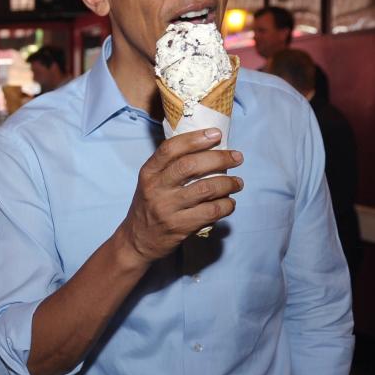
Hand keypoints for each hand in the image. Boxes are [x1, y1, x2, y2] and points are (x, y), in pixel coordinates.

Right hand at [119, 129, 243, 263]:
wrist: (137, 240)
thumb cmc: (150, 205)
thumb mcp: (151, 183)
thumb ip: (170, 167)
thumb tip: (207, 148)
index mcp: (148, 173)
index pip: (170, 149)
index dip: (195, 139)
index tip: (216, 134)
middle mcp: (156, 189)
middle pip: (190, 166)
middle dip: (219, 158)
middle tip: (237, 157)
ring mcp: (167, 209)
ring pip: (205, 189)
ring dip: (228, 183)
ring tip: (238, 182)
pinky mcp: (179, 227)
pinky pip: (210, 212)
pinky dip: (226, 205)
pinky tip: (229, 203)